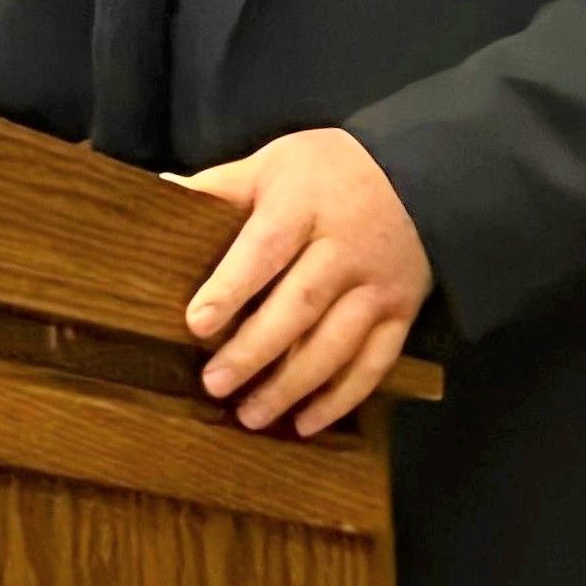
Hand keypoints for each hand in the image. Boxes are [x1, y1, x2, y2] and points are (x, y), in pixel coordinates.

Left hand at [176, 127, 430, 435]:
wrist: (423, 175)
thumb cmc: (331, 170)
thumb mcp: (275, 162)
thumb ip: (221, 186)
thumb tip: (161, 192)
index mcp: (306, 204)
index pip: (266, 248)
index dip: (232, 287)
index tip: (197, 323)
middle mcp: (346, 247)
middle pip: (301, 304)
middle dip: (256, 349)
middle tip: (215, 384)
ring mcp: (378, 284)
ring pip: (336, 343)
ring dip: (293, 385)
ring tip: (251, 415)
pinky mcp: (402, 312)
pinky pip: (374, 363)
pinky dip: (341, 397)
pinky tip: (306, 422)